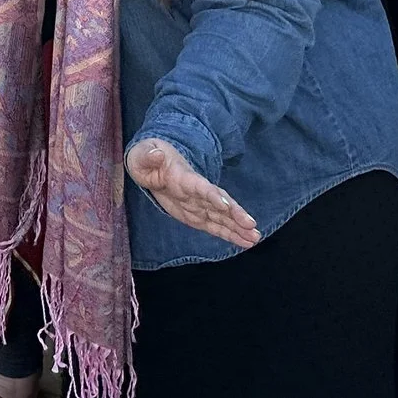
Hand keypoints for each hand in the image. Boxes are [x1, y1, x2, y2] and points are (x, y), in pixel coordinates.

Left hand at [126, 137, 258, 248]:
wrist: (154, 163)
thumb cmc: (147, 158)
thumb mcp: (142, 155)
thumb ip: (148, 155)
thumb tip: (157, 154)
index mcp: (184, 177)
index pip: (201, 187)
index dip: (213, 196)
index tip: (226, 206)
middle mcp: (197, 192)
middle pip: (219, 203)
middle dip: (235, 214)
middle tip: (252, 225)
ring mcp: (200, 204)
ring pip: (222, 217)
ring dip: (238, 227)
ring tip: (255, 239)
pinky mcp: (198, 215)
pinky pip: (216, 226)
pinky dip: (230, 234)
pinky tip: (246, 243)